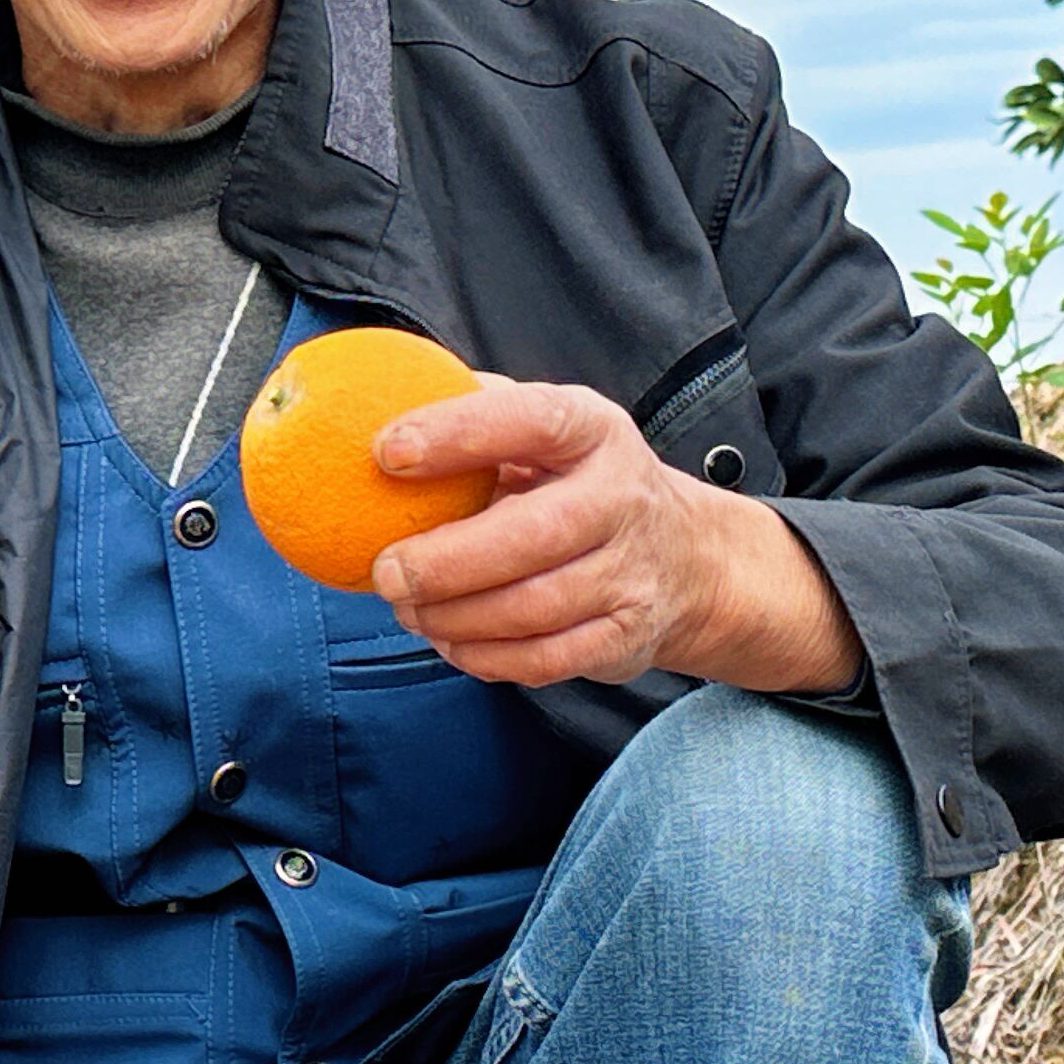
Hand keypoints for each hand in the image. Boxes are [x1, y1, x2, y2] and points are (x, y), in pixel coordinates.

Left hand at [365, 381, 860, 694]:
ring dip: (456, 617)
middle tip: (385, 572)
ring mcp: (630, 571)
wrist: (684, 557)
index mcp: (593, 429)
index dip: (457, 433)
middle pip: (536, 535)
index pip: (531, 419)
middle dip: (448, 561)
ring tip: (407, 609)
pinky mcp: (625, 635)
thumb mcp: (543, 430)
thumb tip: (379, 404)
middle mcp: (622, 496)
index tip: (387, 452)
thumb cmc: (577, 483)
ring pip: (536, 608)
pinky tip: (449, 640)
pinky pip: (546, 659)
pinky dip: (486, 657)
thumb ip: (475, 412)